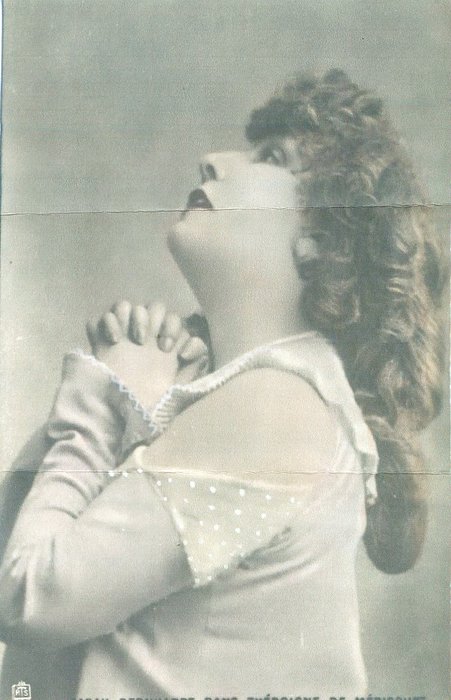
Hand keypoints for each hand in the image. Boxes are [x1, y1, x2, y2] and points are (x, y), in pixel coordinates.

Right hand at [86, 302, 207, 405]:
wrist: (117, 415)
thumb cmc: (150, 404)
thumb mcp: (178, 388)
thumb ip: (193, 366)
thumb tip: (191, 347)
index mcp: (164, 345)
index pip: (174, 319)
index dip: (173, 328)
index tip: (166, 350)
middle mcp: (146, 337)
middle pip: (154, 307)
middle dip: (153, 319)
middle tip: (147, 343)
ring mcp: (123, 335)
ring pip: (127, 305)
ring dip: (133, 317)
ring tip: (133, 341)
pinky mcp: (101, 339)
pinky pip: (105, 316)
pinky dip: (110, 322)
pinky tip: (114, 341)